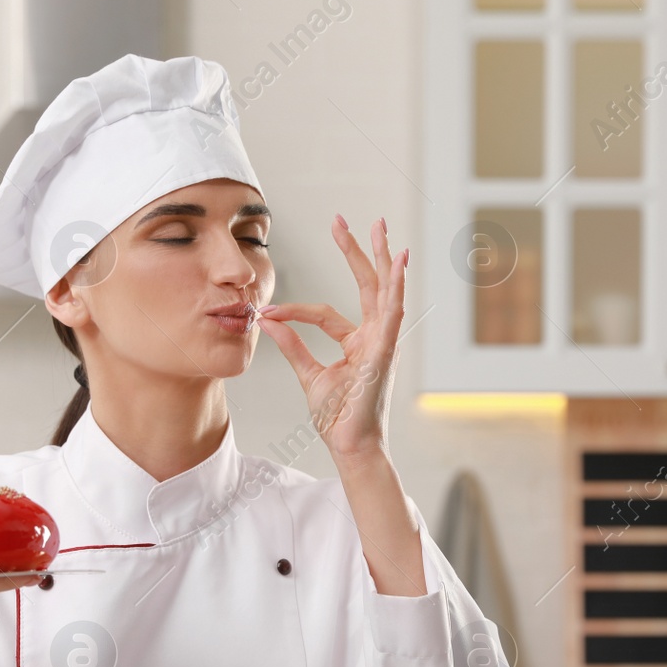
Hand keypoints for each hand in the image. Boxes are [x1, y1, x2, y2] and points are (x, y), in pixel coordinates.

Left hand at [257, 214, 407, 463]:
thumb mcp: (309, 374)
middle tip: (345, 220)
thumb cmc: (337, 417)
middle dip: (358, 251)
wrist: (350, 446)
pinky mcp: (386, 352)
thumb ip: (293, 345)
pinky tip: (398, 265)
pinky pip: (392, 315)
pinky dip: (395, 288)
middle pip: (368, 285)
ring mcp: (384, 343)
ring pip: (385, 291)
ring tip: (382, 228)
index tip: (269, 311)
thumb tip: (270, 319)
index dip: (295, 310)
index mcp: (357, 343)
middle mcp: (374, 337)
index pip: (325, 312)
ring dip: (383, 258)